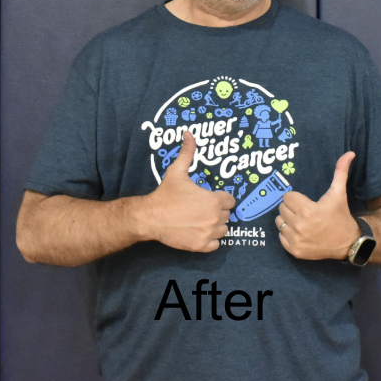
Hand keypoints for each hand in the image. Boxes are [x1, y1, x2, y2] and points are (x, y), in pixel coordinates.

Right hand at [135, 130, 235, 252]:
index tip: (207, 198)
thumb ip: (187, 153)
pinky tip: (197, 231)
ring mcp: (209, 234)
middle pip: (226, 215)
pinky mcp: (201, 246)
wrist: (150, 217)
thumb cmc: (165, 194)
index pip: (229, 201)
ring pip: (222, 230)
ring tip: (199, 220)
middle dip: (216, 211)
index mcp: (213, 200)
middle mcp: (215, 218)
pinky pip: (216, 244)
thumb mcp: (177, 171)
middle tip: (200, 208)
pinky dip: (209, 240)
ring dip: (214, 226)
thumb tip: (189, 133)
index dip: (219, 198)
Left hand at [276, 152, 361, 259]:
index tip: (306, 202)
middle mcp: (300, 225)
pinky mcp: (294, 250)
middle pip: (282, 209)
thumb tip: (349, 153)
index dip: (296, 198)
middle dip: (292, 208)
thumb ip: (340, 172)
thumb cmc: (340, 216)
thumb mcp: (339, 193)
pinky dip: (288, 234)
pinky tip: (301, 233)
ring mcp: (296, 239)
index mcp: (308, 210)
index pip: (287, 197)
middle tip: (304, 212)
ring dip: (288, 221)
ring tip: (302, 221)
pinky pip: (280, 237)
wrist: (349, 243)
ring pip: (279, 222)